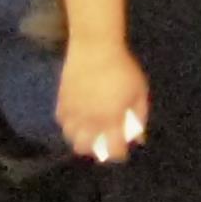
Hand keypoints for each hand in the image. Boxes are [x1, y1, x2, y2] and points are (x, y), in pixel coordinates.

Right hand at [55, 39, 149, 164]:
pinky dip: (69, 125)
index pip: (113, 150)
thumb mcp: (139, 91)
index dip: (119, 154)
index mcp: (111, 119)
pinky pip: (61, 122)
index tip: (122, 151)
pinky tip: (78, 120)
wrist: (95, 47)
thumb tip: (139, 138)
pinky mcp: (62, 101)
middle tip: (104, 141)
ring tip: (90, 132)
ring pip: (70, 137)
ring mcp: (73, 111)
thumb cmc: (123, 68)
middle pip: (85, 148)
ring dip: (81, 138)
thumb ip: (139, 116)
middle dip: (95, 149)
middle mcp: (89, 120)